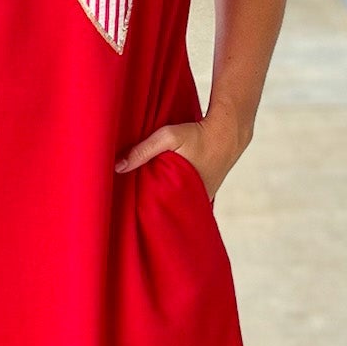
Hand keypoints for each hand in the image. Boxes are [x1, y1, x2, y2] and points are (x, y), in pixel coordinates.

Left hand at [114, 110, 242, 203]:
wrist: (228, 132)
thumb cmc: (198, 135)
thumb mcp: (168, 137)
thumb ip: (143, 151)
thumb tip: (118, 167)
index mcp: (184, 194)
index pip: (159, 212)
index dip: (143, 211)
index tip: (127, 209)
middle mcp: (195, 201)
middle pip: (166, 210)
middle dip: (151, 208)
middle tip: (131, 205)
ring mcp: (201, 199)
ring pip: (175, 204)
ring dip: (162, 201)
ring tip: (143, 198)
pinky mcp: (203, 193)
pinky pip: (184, 198)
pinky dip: (173, 195)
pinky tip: (161, 188)